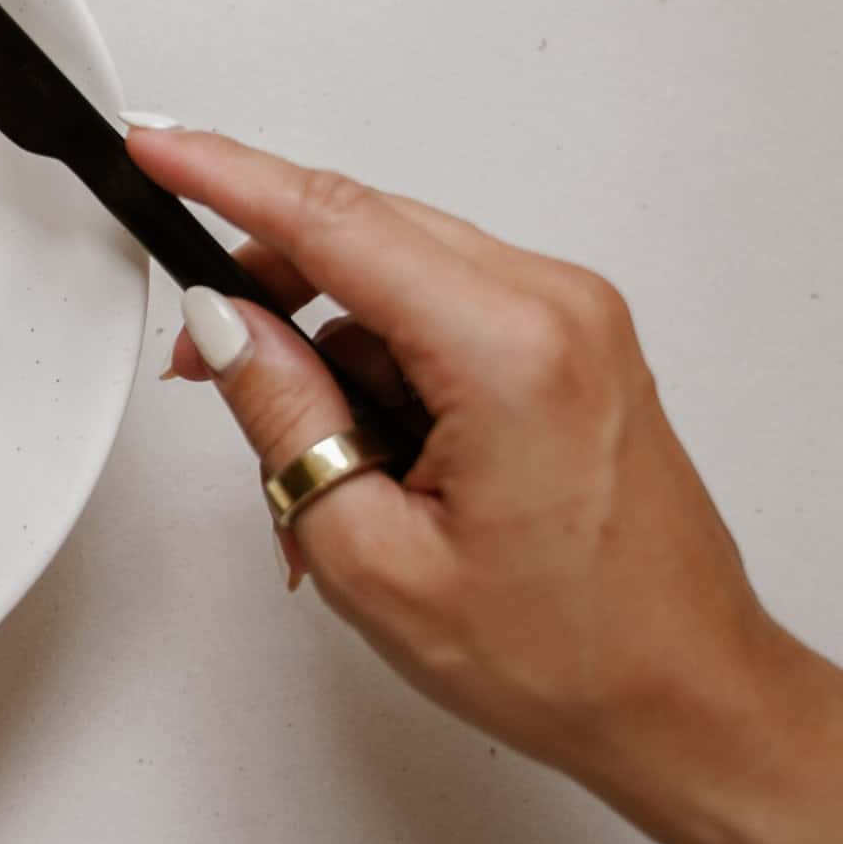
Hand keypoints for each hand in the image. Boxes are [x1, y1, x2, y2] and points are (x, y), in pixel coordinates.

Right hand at [128, 126, 842, 843]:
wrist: (683, 697)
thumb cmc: (568, 651)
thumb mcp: (371, 553)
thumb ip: (285, 415)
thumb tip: (225, 325)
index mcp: (508, 350)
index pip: (334, 224)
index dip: (227, 176)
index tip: (159, 146)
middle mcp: (554, 308)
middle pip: (363, 233)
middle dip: (267, 285)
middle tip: (203, 353)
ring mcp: (571, 319)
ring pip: (395, 273)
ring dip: (328, 341)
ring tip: (314, 459)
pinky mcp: (570, 342)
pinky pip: (440, 307)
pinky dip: (381, 361)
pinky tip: (368, 451)